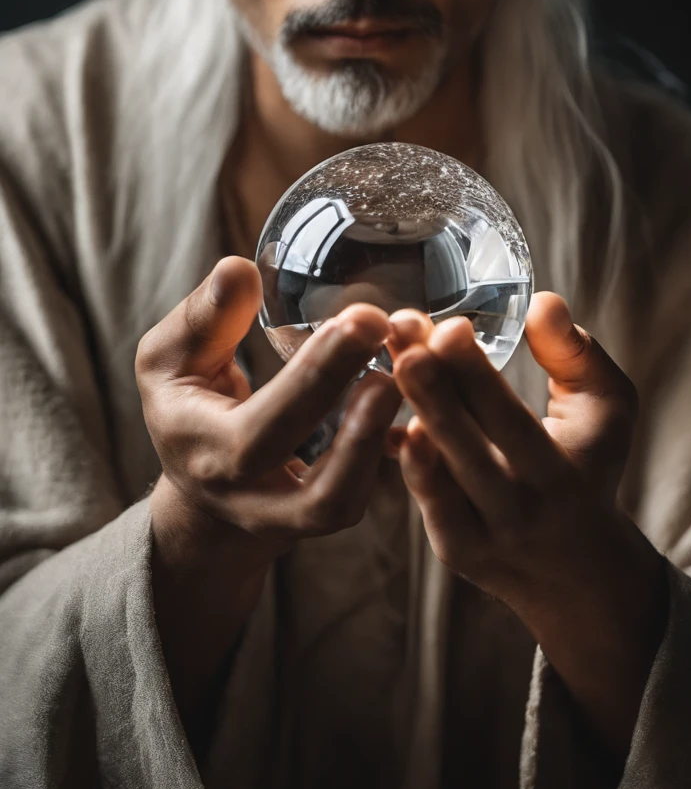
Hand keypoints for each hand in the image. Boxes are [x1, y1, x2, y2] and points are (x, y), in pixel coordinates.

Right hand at [136, 255, 401, 566]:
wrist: (200, 493)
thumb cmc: (186, 407)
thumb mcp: (168, 359)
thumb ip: (204, 317)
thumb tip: (239, 269)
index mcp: (207, 453)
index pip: (264, 429)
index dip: (317, 377)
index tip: (362, 320)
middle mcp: (249, 500)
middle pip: (316, 484)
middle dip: (361, 416)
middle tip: (398, 344)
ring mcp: (289, 519)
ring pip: (343, 506)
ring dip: (380, 444)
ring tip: (406, 377)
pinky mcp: (325, 515)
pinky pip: (363, 496)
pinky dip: (397, 455)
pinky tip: (423, 398)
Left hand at [386, 293, 666, 759]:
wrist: (579, 567)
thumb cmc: (590, 464)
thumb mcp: (607, 408)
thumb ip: (577, 354)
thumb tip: (544, 303)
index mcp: (563, 472)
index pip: (510, 419)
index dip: (476, 374)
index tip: (448, 327)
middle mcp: (522, 509)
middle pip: (467, 448)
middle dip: (432, 391)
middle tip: (400, 341)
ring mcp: (484, 534)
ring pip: (438, 477)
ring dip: (411, 419)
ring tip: (388, 368)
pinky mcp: (455, 549)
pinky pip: (425, 503)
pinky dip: (407, 464)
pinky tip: (387, 422)